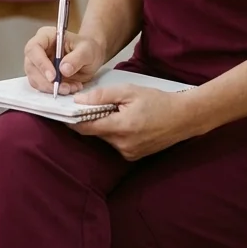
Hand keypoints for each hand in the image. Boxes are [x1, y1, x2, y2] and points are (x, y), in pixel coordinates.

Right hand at [24, 26, 105, 93]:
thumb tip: (63, 70)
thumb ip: (76, 58)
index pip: (34, 48)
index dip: (40, 63)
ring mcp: (38, 64)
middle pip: (31, 66)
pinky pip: (42, 86)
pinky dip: (54, 91)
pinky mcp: (42, 76)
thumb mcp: (87, 50)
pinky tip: (69, 88)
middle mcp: (38, 50)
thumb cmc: (87, 48)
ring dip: (51, 88)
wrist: (90, 57)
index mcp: (45, 36)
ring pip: (34, 79)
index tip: (53, 77)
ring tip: (70, 88)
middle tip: (64, 88)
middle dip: (46, 81)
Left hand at [73, 85, 193, 159]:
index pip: (86, 128)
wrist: (184, 117)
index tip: (62, 113)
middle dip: (92, 119)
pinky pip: (116, 144)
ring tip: (119, 111)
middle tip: (96, 104)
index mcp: (121, 128)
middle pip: (95, 132)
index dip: (72, 121)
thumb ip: (102, 96)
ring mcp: (129, 153)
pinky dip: (115, 133)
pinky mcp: (134, 156)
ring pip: (106, 138)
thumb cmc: (158, 101)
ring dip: (105, 126)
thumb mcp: (129, 91)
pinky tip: (127, 121)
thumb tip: (79, 101)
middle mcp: (123, 145)